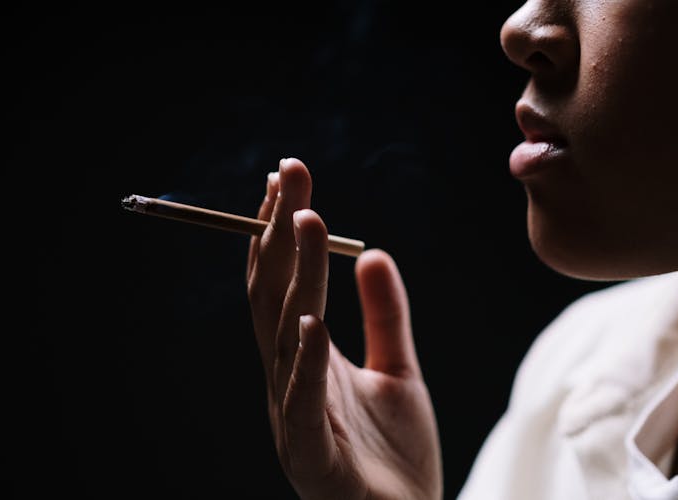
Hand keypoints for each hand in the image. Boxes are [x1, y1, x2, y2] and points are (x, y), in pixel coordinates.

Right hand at [247, 158, 441, 499]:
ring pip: (285, 337)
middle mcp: (290, 381)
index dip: (282, 231)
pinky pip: (302, 405)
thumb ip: (386, 316)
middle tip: (289, 172)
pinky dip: (305, 362)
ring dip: (295, 278)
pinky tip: (311, 321)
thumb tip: (376, 253)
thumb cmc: (395, 456)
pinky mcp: (312, 459)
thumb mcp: (399, 370)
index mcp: (306, 361)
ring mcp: (295, 419)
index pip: (286, 283)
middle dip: (281, 232)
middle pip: (278, 295)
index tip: (288, 178)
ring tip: (305, 221)